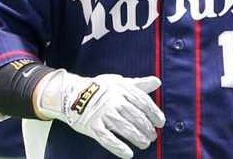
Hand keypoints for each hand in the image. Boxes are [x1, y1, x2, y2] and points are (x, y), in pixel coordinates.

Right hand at [35, 69, 164, 157]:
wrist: (71, 94)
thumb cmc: (100, 88)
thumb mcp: (119, 82)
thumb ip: (139, 84)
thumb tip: (157, 82)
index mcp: (122, 90)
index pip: (143, 102)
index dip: (154, 113)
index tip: (160, 123)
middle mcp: (113, 101)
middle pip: (136, 117)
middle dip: (147, 128)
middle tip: (153, 136)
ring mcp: (102, 114)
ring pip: (124, 128)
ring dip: (137, 138)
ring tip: (145, 144)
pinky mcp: (92, 126)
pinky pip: (107, 139)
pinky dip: (118, 147)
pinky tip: (128, 154)